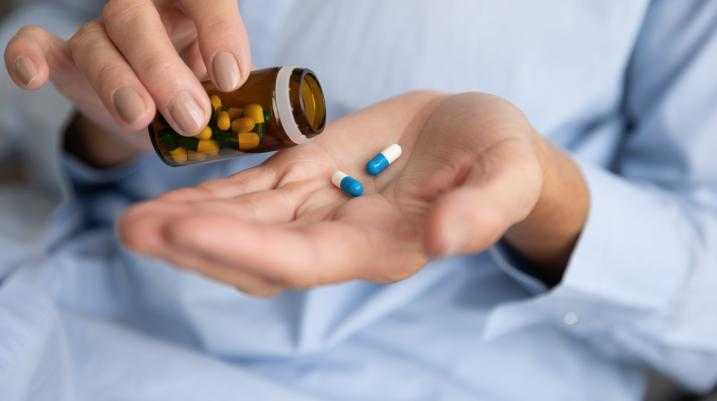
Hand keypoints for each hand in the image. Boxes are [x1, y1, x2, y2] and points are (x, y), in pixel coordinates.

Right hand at [4, 0, 251, 162]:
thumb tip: (290, 127)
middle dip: (163, 69)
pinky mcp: (67, 60)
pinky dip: (29, 56)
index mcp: (191, 7)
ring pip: (97, 41)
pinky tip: (33, 75)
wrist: (164, 114)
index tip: (231, 76)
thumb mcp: (231, 90)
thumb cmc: (204, 93)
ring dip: (118, 81)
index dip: (217, 29)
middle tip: (191, 115)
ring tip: (143, 120)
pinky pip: (38, 45)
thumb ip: (251, 96)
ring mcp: (101, 33)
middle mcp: (143, 11)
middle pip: (139, 20)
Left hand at [119, 91, 588, 295]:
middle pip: (258, 253)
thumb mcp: (508, 174)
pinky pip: (255, 193)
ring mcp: (322, 207)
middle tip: (134, 229)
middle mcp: (342, 237)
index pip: (304, 259)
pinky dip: (213, 195)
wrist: (481, 141)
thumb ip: (483, 209)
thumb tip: (445, 240)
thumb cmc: (501, 158)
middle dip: (198, 244)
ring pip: (247, 224)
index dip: (245, 247)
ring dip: (191, 222)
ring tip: (134, 217)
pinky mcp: (312, 176)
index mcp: (385, 245)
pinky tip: (173, 195)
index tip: (185, 229)